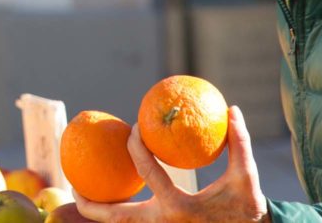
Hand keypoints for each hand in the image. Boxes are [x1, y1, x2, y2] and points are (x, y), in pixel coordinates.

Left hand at [74, 106, 269, 222]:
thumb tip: (232, 109)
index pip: (147, 173)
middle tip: (74, 182)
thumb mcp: (247, 177)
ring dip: (97, 214)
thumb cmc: (247, 209)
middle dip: (90, 204)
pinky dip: (115, 217)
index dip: (136, 146)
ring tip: (78, 194)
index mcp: (179, 207)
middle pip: (117, 216)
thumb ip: (240, 143)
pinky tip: (106, 199)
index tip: (132, 128)